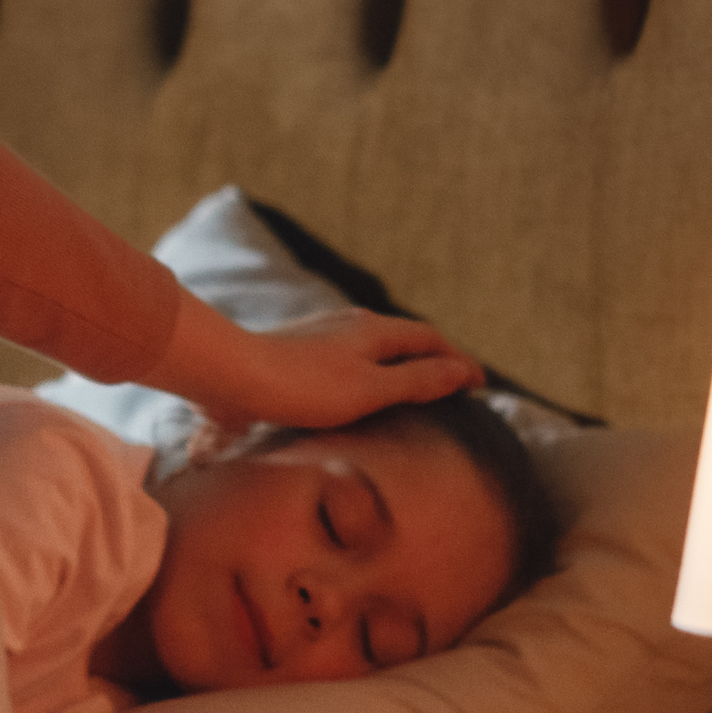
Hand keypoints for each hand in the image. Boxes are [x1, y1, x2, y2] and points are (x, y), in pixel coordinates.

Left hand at [177, 302, 484, 439]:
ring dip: (400, 361)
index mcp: (375, 330)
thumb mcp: (370, 390)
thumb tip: (461, 370)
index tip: (479, 382)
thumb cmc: (302, 387)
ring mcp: (322, 333)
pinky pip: (350, 354)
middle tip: (453, 381)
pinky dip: (371, 368)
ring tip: (412, 385)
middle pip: (404, 337)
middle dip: (432, 357)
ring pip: (374, 344)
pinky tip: (357, 386)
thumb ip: (416, 379)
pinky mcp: (297, 348)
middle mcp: (350, 323)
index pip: (430, 339)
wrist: (232, 374)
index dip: (457, 359)